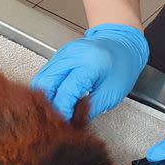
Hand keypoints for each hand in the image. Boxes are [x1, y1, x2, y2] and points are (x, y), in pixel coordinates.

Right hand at [30, 23, 148, 120]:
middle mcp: (73, 55)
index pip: (66, 91)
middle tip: (57, 116)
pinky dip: (48, 87)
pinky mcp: (59, 53)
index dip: (63, 110)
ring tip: (56, 108)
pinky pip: (46, 72)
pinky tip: (56, 96)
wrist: (122, 42)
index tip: (64, 122)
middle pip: (47, 83)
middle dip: (49, 104)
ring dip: (46, 96)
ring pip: (42, 78)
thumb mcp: (112, 93)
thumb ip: (90, 109)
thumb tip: (72, 122)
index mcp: (90, 64)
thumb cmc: (122, 66)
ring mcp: (64, 52)